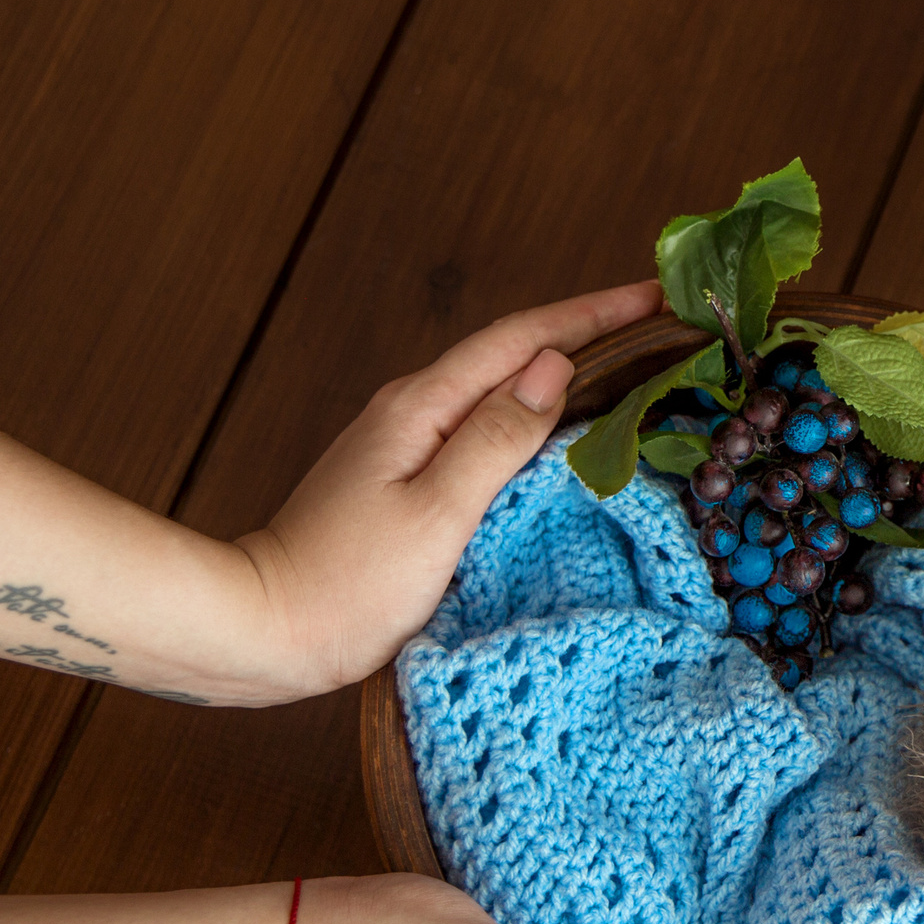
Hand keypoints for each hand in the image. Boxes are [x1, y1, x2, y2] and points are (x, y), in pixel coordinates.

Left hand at [234, 282, 659, 697]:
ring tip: (631, 371)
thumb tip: (554, 367)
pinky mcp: (407, 478)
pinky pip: (486, 430)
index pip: (520, 339)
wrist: (263, 628)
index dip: (592, 314)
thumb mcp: (436, 513)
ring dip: (565, 374)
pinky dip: (535, 419)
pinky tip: (565, 437)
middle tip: (661, 327)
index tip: (655, 295)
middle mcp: (413, 411)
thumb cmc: (346, 583)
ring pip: (500, 391)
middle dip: (588, 333)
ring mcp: (406, 444)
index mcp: (422, 407)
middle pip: (512, 354)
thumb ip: (496, 438)